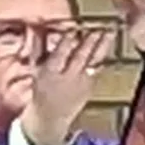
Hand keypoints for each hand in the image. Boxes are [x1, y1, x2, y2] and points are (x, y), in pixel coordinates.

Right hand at [18, 24, 113, 144]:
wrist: (50, 117)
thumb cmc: (41, 88)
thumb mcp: (35, 69)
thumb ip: (37, 47)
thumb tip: (34, 26)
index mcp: (49, 73)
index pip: (59, 54)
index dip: (67, 40)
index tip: (73, 27)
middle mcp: (66, 79)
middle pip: (80, 57)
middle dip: (89, 41)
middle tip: (97, 27)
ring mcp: (81, 85)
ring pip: (93, 62)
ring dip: (102, 46)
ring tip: (110, 31)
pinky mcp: (90, 88)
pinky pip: (98, 70)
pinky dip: (103, 57)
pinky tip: (109, 44)